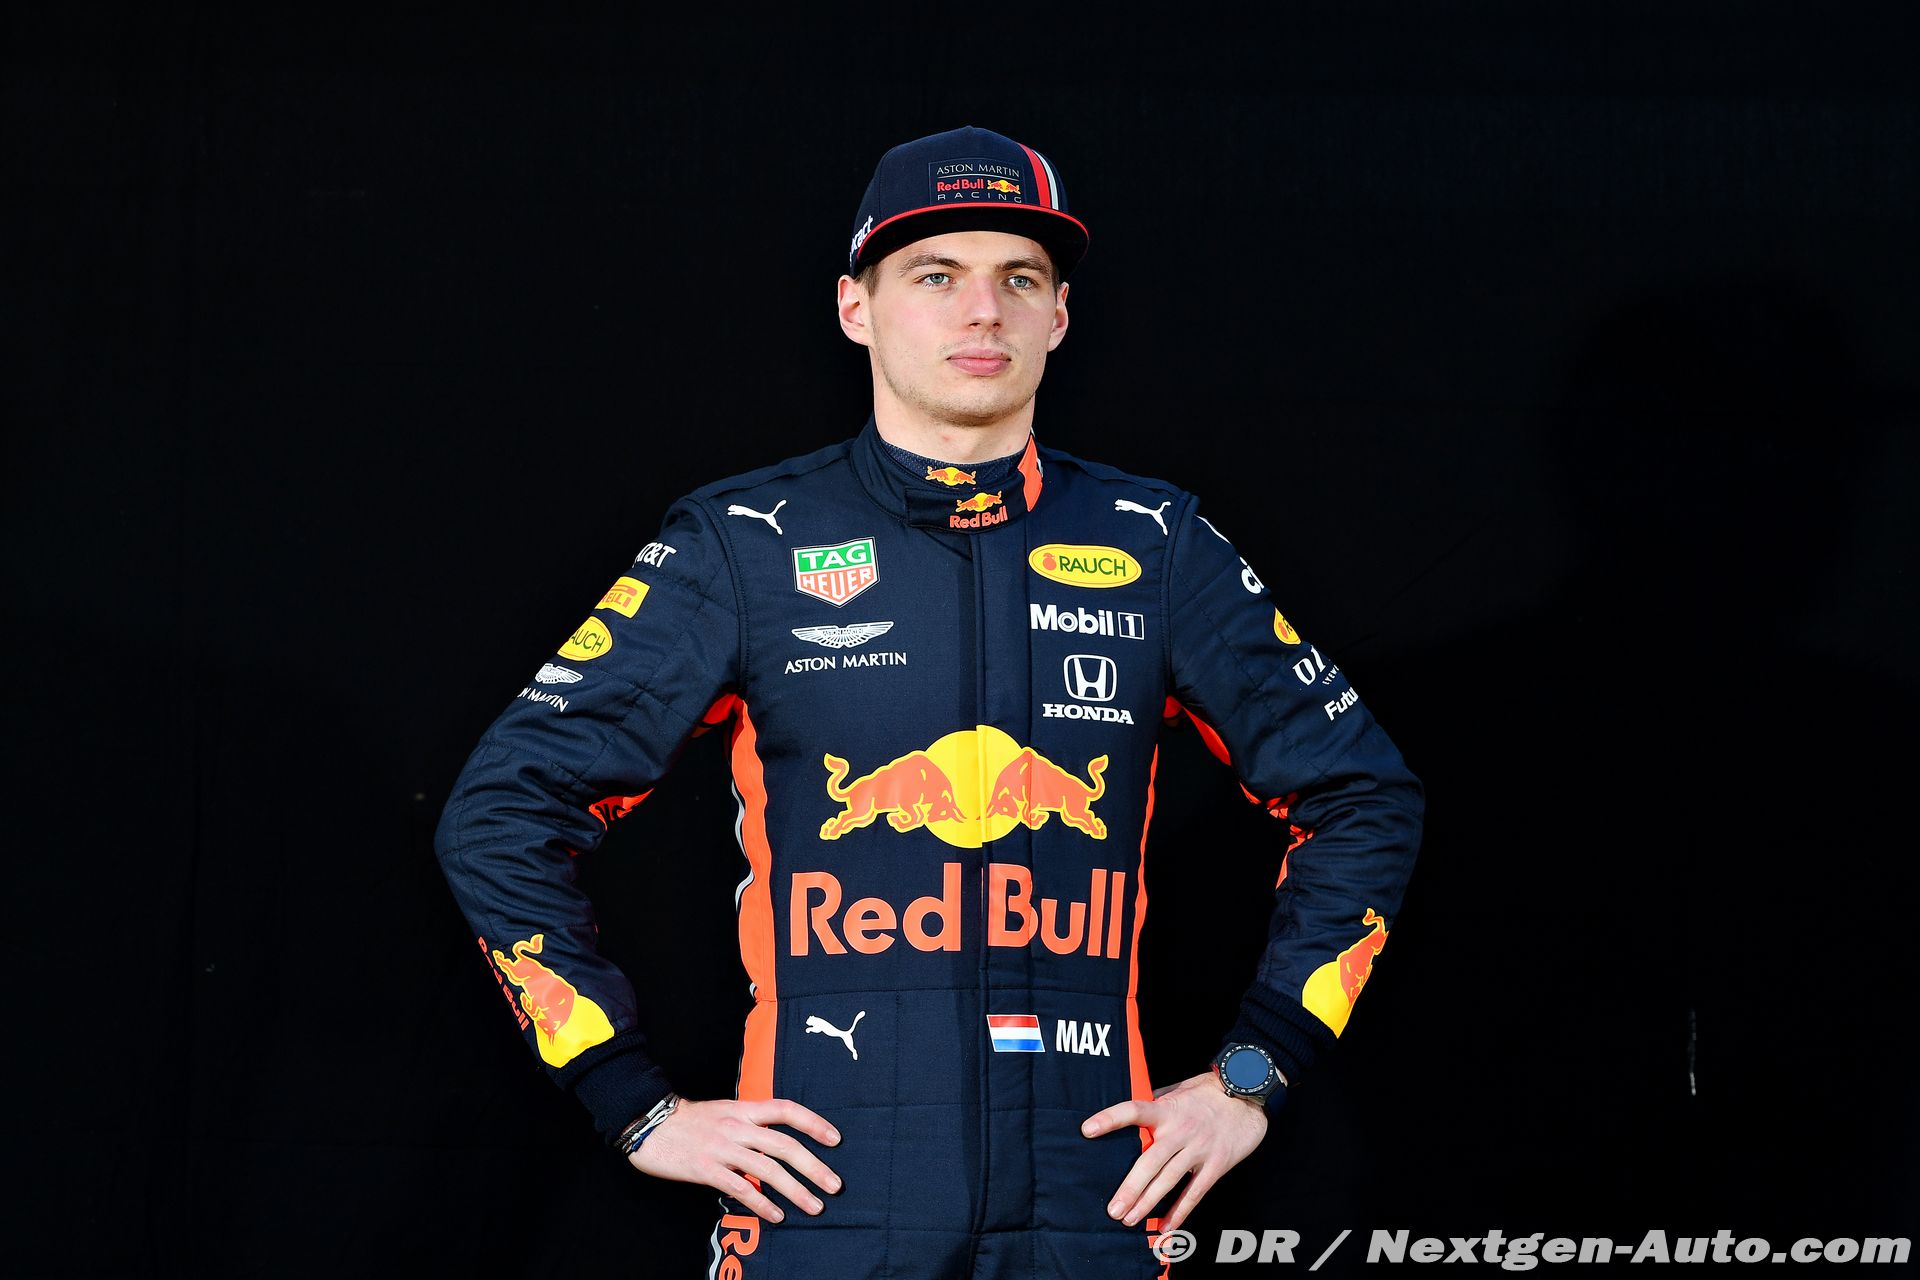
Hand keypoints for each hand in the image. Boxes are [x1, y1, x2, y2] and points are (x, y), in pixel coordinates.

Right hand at [627, 1097, 842, 1223]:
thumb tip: (778, 1140)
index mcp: (744, 1109)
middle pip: (784, 1145)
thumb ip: (750, 1123)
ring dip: (795, 1190)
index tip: (836, 1139)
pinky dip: (761, 1203)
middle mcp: (738, 1126)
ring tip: (814, 1206)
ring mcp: (723, 1148)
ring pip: (768, 1169)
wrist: (650, 1124)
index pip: (786, 1110)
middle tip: (835, 1185)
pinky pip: (740, 1188)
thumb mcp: (725, 1111)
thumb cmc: (689, 1120)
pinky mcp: (706, 1169)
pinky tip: (776, 1215)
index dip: (813, 1123)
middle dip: (814, 1166)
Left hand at [1081, 1071, 1267, 1234]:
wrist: (1248, 1096)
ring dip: (1149, 1203)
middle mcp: (1180, 1130)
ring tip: (1130, 1219)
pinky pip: (1195, 1192)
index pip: (1133, 1111)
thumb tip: (1132, 1109)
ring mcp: (1199, 1149)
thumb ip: (1156, 1102)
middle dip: (1130, 1188)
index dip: (1110, 1119)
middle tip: (1113, 1209)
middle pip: (1150, 1161)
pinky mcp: (1216, 1164)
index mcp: (1166, 1109)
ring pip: (1169, 1180)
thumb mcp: (1179, 1089)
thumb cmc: (1209, 1092)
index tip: (1088, 1130)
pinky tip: (1166, 1227)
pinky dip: (1180, 1211)